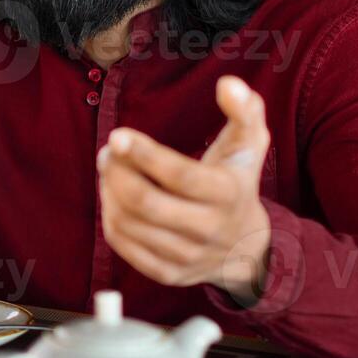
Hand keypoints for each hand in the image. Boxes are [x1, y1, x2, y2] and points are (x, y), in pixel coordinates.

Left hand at [97, 76, 271, 300]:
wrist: (245, 247)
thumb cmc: (237, 181)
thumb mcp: (249, 144)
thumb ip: (244, 109)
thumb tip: (228, 84)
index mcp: (227, 194)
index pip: (178, 176)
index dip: (144, 155)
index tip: (117, 136)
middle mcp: (208, 230)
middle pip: (145, 202)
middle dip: (117, 172)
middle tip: (107, 152)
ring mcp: (186, 256)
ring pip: (128, 224)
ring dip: (109, 191)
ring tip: (110, 170)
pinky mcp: (167, 274)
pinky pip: (123, 245)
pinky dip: (110, 217)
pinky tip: (114, 197)